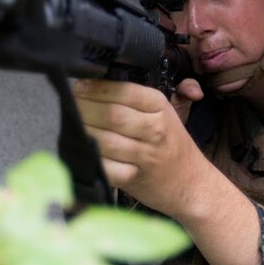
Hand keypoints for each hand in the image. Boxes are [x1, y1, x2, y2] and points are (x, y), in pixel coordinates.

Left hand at [73, 78, 203, 217]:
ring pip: (105, 140)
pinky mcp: (135, 178)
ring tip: (74, 127)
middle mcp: (155, 128)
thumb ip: (134, 97)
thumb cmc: (171, 144)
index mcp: (159, 106)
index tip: (79, 87)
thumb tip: (94, 81)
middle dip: (85, 109)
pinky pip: (107, 167)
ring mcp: (146, 155)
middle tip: (72, 107)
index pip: (124, 91)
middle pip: (111, 115)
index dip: (96, 88)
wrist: (191, 183)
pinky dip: (92, 159)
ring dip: (84, 133)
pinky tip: (84, 151)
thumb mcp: (163, 112)